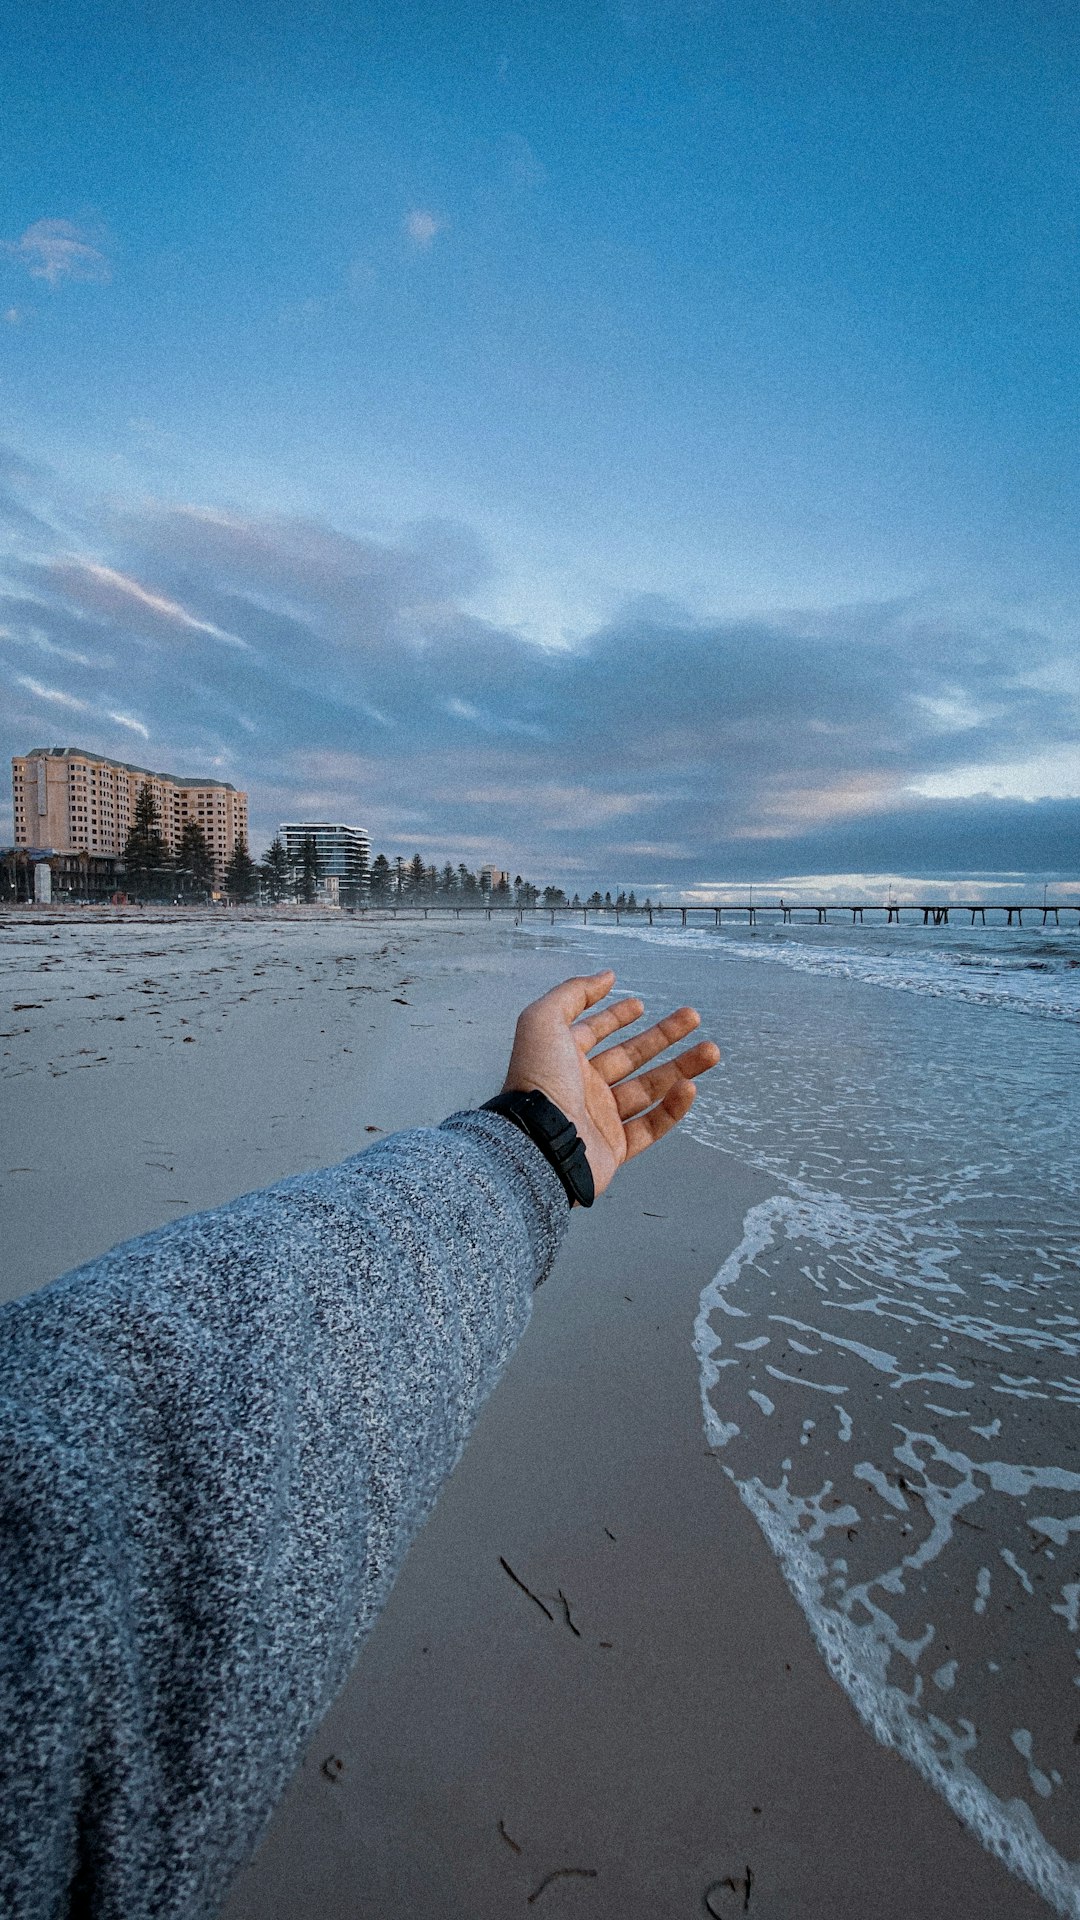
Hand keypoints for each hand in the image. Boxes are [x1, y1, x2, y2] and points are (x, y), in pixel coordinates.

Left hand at [500, 969, 719, 1197]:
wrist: (538, 1143)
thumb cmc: (537, 1083)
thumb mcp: (543, 1021)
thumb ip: (572, 993)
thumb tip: (604, 976)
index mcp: (563, 1059)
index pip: (593, 1032)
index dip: (614, 1016)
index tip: (639, 1004)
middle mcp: (582, 1087)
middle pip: (630, 1057)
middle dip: (663, 1036)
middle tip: (692, 1018)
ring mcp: (600, 1119)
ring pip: (649, 1089)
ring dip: (681, 1068)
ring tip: (711, 1050)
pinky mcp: (616, 1148)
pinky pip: (651, 1126)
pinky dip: (673, 1108)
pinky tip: (689, 1087)